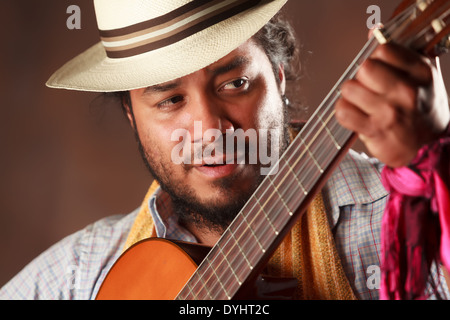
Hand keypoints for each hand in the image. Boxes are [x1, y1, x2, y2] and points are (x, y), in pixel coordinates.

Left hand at [335, 43, 449, 167]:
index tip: (378, 69)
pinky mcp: (374, 129)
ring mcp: (389, 111)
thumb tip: (373, 32)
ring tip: (363, 104)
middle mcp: (406, 91)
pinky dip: (344, 113)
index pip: (383, 49)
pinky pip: (342, 111)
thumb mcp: (419, 75)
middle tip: (368, 89)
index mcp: (419, 72)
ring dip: (350, 97)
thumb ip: (398, 52)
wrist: (426, 146)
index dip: (374, 58)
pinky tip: (356, 116)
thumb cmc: (420, 108)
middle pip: (364, 68)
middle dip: (361, 78)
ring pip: (348, 89)